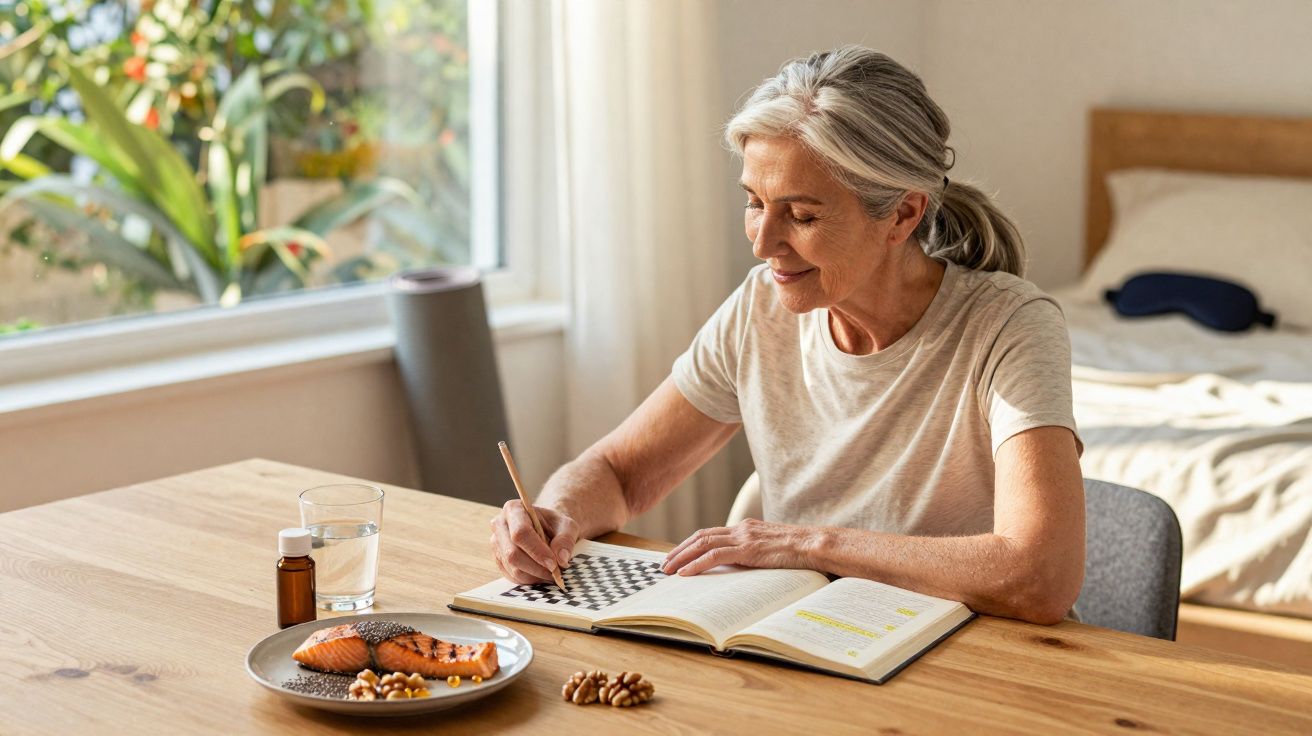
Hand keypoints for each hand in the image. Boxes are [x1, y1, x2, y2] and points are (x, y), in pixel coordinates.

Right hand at [490, 501, 579, 584]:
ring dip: (535, 575)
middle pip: (513, 553)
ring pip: (513, 568)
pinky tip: (542, 574)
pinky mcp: (499, 560)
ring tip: (552, 573)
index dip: (537, 551)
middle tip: (556, 572)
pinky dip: (530, 579)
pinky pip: (513, 576)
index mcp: (514, 509)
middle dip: (537, 567)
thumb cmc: (554, 525)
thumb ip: (566, 539)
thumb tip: (561, 559)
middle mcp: (500, 525)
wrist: (546, 529)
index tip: (554, 564)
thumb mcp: (567, 526)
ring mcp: (496, 544)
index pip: (521, 533)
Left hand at [661, 518, 818, 576]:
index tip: (678, 556)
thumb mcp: (772, 550)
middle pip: (701, 536)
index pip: (711, 534)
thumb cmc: (799, 551)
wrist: (815, 544)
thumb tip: (743, 567)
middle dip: (680, 550)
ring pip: (703, 544)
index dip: (691, 544)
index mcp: (746, 528)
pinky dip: (696, 564)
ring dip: (682, 557)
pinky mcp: (748, 549)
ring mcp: (744, 537)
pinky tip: (685, 573)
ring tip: (669, 570)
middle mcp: (741, 529)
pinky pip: (715, 556)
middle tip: (665, 564)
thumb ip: (756, 553)